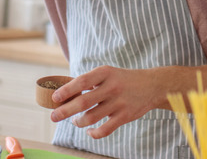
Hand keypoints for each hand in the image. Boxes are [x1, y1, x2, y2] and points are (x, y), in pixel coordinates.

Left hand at [49, 65, 165, 138]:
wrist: (151, 86)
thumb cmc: (123, 80)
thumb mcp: (108, 73)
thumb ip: (90, 82)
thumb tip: (66, 93)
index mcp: (105, 73)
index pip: (81, 81)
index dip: (66, 90)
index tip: (55, 98)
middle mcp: (111, 87)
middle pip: (83, 102)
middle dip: (65, 111)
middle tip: (54, 116)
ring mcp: (119, 102)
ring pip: (91, 117)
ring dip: (78, 122)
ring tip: (75, 121)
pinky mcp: (125, 116)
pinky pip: (104, 130)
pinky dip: (93, 133)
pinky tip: (89, 131)